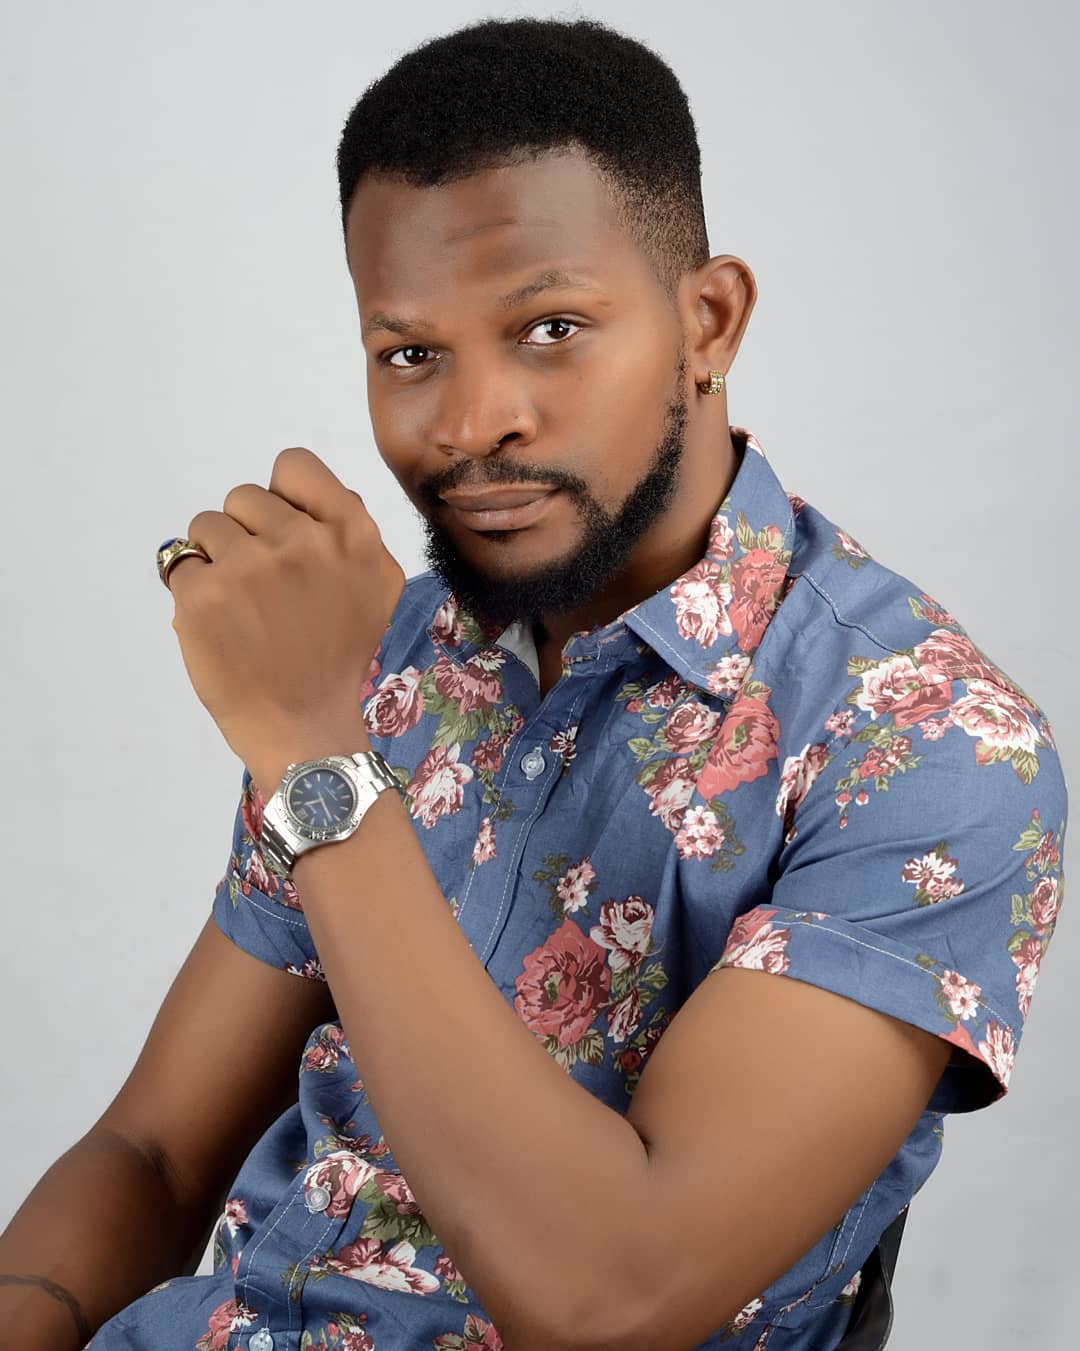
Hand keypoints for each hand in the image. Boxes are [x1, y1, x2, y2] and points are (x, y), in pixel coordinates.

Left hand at [165, 447, 403, 777]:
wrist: (304, 725)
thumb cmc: (338, 657)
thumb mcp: (378, 587)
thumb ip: (354, 532)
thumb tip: (315, 496)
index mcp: (352, 534)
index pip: (294, 465)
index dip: (281, 497)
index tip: (282, 534)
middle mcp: (305, 541)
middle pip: (244, 496)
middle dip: (245, 533)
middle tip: (261, 586)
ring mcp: (252, 566)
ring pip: (206, 525)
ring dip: (214, 559)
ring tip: (239, 606)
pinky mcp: (204, 595)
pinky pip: (179, 564)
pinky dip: (192, 592)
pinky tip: (219, 624)